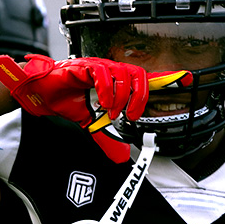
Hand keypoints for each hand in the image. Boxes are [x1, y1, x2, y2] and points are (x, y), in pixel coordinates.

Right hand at [0, 54, 189, 161]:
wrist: (39, 93)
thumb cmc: (64, 101)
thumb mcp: (90, 123)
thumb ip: (105, 137)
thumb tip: (118, 157)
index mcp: (114, 80)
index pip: (144, 77)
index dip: (165, 78)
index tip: (185, 79)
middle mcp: (109, 70)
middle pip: (139, 75)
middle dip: (141, 96)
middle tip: (133, 114)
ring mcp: (98, 66)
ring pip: (123, 74)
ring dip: (122, 98)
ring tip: (112, 113)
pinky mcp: (84, 66)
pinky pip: (103, 74)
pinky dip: (107, 92)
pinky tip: (102, 104)